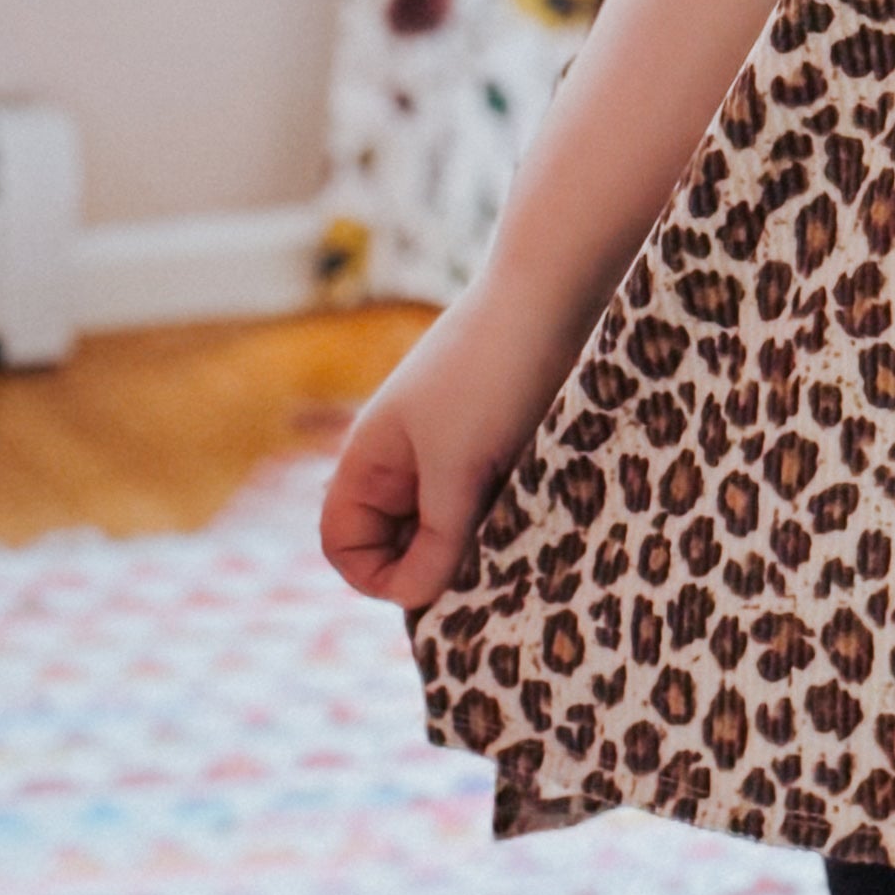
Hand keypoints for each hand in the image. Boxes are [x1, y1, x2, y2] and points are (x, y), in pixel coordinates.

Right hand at [316, 289, 570, 614]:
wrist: (551, 294)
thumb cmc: (491, 374)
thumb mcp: (458, 467)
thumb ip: (436, 537)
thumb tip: (415, 601)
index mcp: (369, 457)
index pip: (342, 542)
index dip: (376, 575)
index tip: (435, 580)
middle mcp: (401, 459)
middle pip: (394, 542)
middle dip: (430, 564)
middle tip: (485, 564)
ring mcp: (448, 452)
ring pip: (444, 528)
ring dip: (471, 544)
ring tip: (511, 532)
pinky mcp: (495, 446)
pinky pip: (483, 505)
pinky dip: (500, 521)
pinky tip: (532, 512)